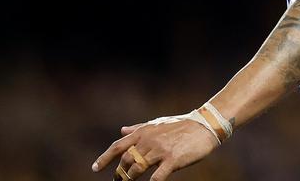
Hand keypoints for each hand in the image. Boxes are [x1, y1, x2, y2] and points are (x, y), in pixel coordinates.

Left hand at [92, 118, 217, 180]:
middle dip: (119, 174)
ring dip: (130, 180)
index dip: (104, 157)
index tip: (94, 168)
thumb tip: (122, 130)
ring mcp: (160, 150)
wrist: (204, 125)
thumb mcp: (157, 124)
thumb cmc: (181, 125)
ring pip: (136, 169)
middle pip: (125, 160)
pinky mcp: (172, 160)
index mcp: (144, 131)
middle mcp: (149, 140)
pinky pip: (157, 177)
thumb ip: (138, 128)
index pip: (118, 145)